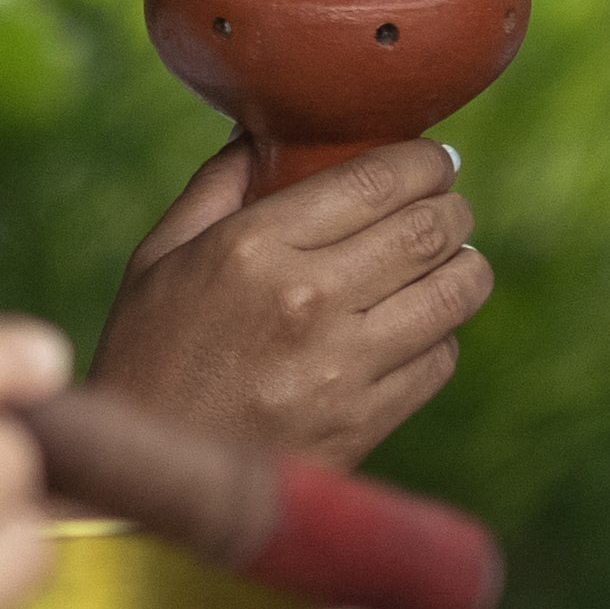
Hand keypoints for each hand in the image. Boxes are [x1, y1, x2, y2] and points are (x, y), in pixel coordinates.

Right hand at [91, 138, 491, 465]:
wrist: (147, 477)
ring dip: (464, 268)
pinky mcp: (364, 421)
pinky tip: (415, 328)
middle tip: (448, 207)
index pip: (378, 180)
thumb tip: (260, 131)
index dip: (424, 161)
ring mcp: (341, 367)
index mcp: (252, 248)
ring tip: (449, 261)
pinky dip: (439, 336)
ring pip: (455, 292)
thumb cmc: (146, 359)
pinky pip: (440, 359)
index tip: (433, 160)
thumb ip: (213, 188)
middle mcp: (305, 300)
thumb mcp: (156, 260)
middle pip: (431, 229)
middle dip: (453, 209)